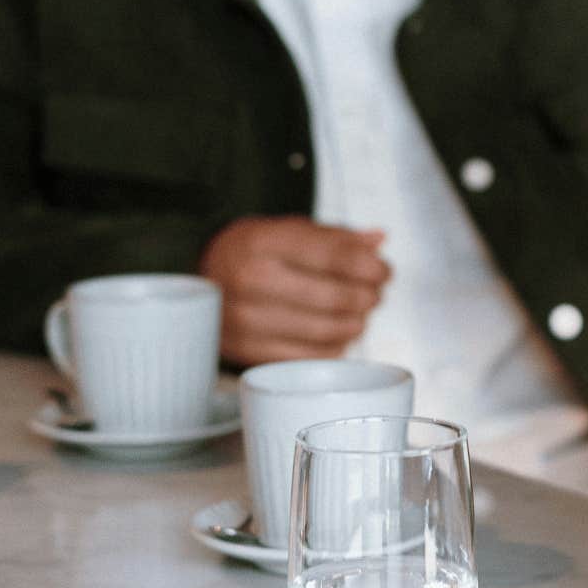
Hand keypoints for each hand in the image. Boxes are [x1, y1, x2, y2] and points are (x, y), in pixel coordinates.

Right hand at [198, 216, 389, 364]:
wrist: (203, 281)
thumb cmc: (257, 253)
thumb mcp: (290, 230)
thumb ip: (337, 236)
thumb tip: (378, 240)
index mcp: (263, 242)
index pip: (336, 256)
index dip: (371, 267)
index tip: (384, 272)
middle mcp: (250, 280)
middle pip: (336, 298)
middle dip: (368, 297)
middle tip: (374, 295)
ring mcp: (246, 320)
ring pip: (326, 331)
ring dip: (356, 324)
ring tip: (359, 314)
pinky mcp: (246, 352)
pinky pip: (309, 357)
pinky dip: (334, 348)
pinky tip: (337, 335)